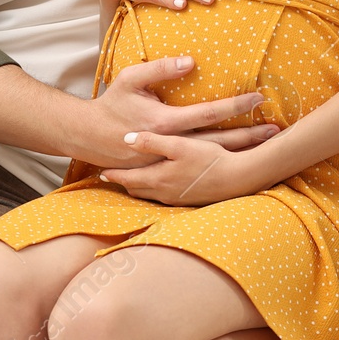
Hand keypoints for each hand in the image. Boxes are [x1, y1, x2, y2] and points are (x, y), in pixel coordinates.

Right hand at [86, 55, 264, 167]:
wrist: (90, 137)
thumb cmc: (112, 104)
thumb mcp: (130, 79)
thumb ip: (159, 68)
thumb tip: (190, 61)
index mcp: (164, 123)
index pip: (208, 113)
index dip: (235, 106)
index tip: (258, 98)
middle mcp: (171, 146)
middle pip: (219, 142)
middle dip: (249, 136)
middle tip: (276, 130)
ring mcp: (170, 163)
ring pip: (212, 159)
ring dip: (240, 153)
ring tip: (267, 147)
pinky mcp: (167, 173)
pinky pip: (200, 170)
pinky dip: (222, 166)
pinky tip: (241, 162)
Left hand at [99, 130, 269, 204]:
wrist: (237, 179)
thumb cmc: (208, 159)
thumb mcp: (178, 145)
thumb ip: (151, 142)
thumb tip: (126, 139)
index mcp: (157, 178)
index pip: (127, 179)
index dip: (113, 174)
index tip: (101, 172)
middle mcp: (163, 192)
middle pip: (135, 189)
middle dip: (124, 181)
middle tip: (112, 175)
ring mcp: (175, 199)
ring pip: (148, 194)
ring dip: (138, 186)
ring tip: (131, 179)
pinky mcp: (187, 200)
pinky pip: (162, 196)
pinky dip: (153, 189)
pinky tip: (158, 183)